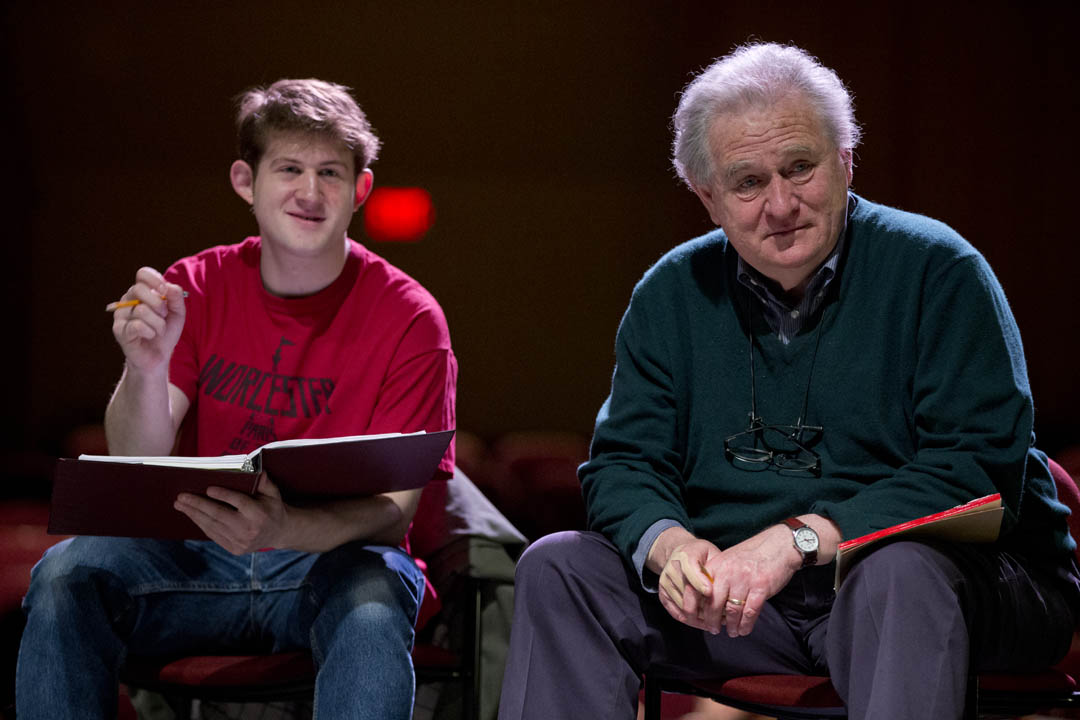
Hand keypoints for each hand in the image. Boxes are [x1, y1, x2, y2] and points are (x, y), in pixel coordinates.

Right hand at [112, 267, 185, 373]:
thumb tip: (170, 286)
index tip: (165, 292)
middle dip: (159, 304)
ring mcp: (121, 315)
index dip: (155, 280)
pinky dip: (150, 332)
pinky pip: (138, 325)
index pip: (142, 273)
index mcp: (141, 292)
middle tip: (163, 316)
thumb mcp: (177, 313)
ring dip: (158, 323)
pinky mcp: (120, 330)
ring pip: (142, 310)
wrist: (159, 356)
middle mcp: (128, 300)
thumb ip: (176, 298)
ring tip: (158, 331)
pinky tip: (150, 336)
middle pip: (138, 289)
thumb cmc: (166, 332)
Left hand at [174, 472, 289, 554]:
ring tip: (180, 505)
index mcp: (259, 514)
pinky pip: (213, 535)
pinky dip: (201, 524)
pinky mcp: (234, 549)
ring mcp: (240, 541)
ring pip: (212, 526)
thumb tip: (257, 470)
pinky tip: (192, 515)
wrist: (279, 533)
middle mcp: (249, 529)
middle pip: (219, 515)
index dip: (224, 495)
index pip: (239, 503)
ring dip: (194, 514)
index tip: (208, 488)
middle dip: (198, 505)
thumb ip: (265, 482)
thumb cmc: (272, 507)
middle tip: (181, 496)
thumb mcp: (273, 493)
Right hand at [657, 538, 725, 632]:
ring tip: (717, 621)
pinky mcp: (662, 594)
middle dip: (705, 607)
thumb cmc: (700, 554)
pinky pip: (676, 613)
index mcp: (685, 555)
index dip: (699, 583)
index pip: (690, 571)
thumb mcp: (711, 553)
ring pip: (683, 606)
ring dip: (701, 617)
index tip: (710, 593)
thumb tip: (726, 586)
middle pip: (686, 592)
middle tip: (722, 616)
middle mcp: (672, 569)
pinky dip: (691, 621)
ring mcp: (665, 582)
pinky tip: (704, 623)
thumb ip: (716, 567)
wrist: (678, 554)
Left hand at [700, 524, 799, 637]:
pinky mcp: (761, 587)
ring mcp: (744, 580)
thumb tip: (707, 598)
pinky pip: (750, 612)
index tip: (700, 619)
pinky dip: (746, 624)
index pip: (701, 591)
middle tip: (713, 630)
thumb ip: (717, 575)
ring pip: (732, 611)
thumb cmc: (753, 554)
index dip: (699, 608)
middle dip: (712, 621)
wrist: (779, 545)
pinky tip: (744, 630)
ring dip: (731, 625)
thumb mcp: (728, 559)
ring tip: (731, 632)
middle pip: (714, 604)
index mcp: (717, 566)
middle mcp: (728, 573)